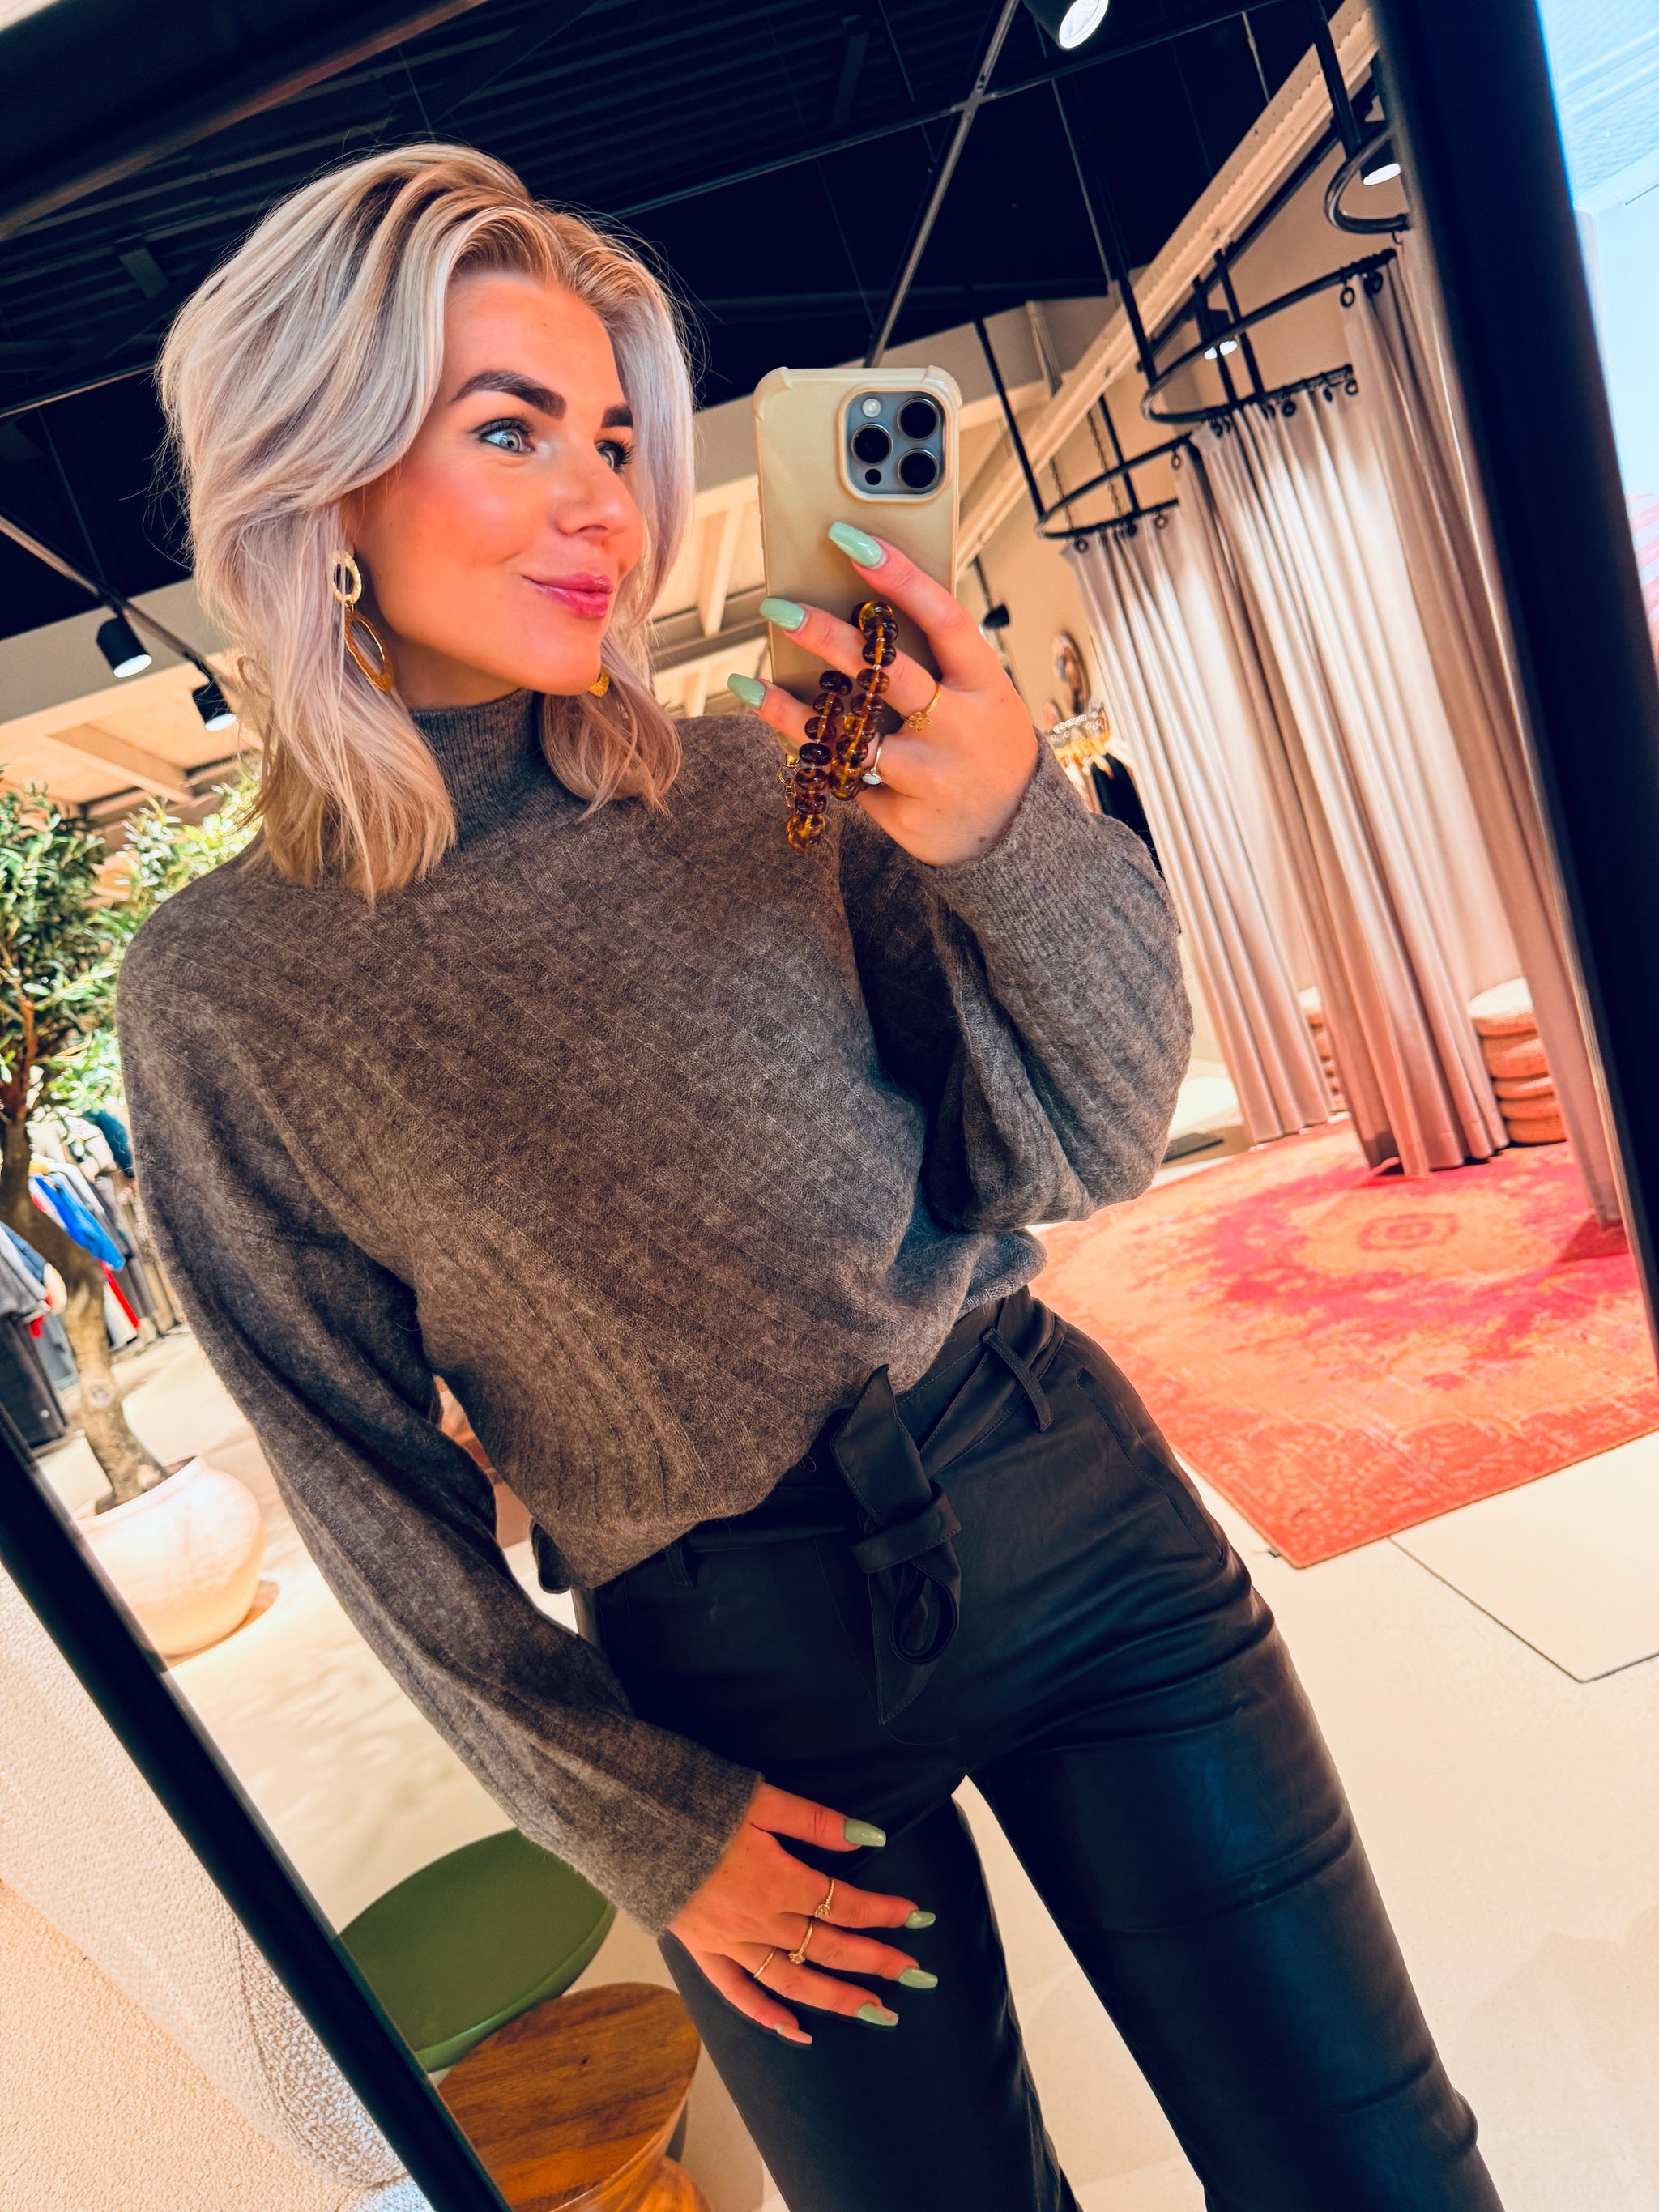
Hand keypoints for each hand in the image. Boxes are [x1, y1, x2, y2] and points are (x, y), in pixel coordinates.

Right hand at [667, 1781, 934, 2043]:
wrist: (625, 1822)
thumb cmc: (693, 1802)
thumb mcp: (761, 1798)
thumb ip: (816, 1822)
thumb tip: (870, 1839)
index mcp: (777, 1880)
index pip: (844, 1903)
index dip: (884, 1912)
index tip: (918, 1916)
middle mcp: (758, 1921)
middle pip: (828, 1948)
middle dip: (876, 1963)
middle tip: (917, 1976)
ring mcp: (728, 1942)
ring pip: (793, 1982)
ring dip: (838, 1999)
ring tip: (876, 2011)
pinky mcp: (701, 1951)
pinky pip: (738, 1994)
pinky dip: (767, 2016)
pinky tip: (796, 2031)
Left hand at [739, 525, 1039, 866]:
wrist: (1012, 832)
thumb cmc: (986, 744)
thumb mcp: (982, 696)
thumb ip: (936, 661)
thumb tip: (859, 610)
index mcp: (985, 683)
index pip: (942, 617)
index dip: (898, 576)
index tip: (850, 539)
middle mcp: (959, 725)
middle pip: (884, 672)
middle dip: (825, 635)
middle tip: (778, 606)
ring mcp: (930, 772)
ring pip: (849, 733)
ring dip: (790, 709)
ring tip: (748, 683)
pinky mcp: (902, 811)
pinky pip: (845, 775)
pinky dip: (813, 751)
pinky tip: (780, 730)